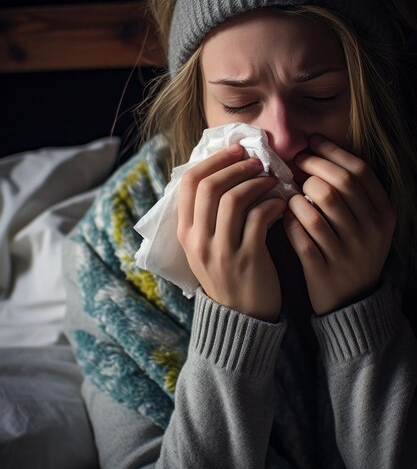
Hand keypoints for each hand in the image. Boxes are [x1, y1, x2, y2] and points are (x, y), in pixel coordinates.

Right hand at [177, 144, 285, 320]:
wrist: (241, 318)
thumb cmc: (228, 274)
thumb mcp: (206, 246)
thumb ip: (209, 215)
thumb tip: (226, 172)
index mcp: (185, 232)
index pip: (188, 182)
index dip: (213, 160)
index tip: (236, 150)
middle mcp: (197, 240)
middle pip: (209, 186)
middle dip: (235, 166)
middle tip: (257, 161)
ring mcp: (221, 251)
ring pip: (232, 199)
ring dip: (255, 182)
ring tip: (271, 180)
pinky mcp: (247, 259)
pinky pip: (258, 218)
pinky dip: (272, 204)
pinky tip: (281, 204)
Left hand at [283, 135, 395, 315]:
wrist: (352, 301)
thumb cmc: (351, 250)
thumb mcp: (366, 222)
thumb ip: (350, 191)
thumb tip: (316, 149)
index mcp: (383, 215)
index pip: (359, 171)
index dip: (332, 152)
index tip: (311, 142)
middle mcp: (370, 232)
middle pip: (338, 185)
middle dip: (311, 168)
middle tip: (295, 163)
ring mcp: (348, 252)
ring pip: (317, 209)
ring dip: (297, 195)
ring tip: (290, 191)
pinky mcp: (323, 269)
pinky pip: (301, 236)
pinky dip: (289, 221)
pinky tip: (284, 214)